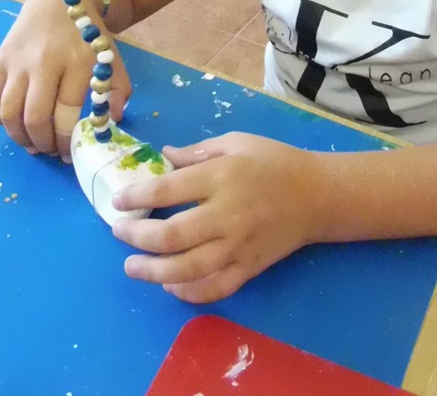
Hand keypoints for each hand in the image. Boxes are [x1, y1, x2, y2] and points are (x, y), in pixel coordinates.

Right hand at [0, 0, 131, 160]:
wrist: (57, 1)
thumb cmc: (86, 35)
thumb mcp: (110, 57)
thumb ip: (117, 89)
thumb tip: (112, 121)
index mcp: (77, 61)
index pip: (66, 112)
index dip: (65, 139)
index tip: (67, 153)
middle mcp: (44, 61)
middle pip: (35, 116)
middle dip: (41, 143)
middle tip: (48, 151)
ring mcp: (18, 61)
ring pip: (9, 111)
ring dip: (18, 136)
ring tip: (30, 144)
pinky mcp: (0, 59)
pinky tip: (11, 123)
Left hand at [112, 132, 323, 302]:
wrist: (318, 195)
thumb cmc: (273, 162)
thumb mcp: (236, 142)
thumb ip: (197, 152)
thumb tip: (162, 157)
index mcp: (222, 176)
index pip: (168, 190)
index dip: (137, 195)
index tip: (118, 200)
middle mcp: (227, 214)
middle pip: (172, 235)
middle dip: (137, 236)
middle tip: (119, 232)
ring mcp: (239, 246)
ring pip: (188, 269)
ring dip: (153, 272)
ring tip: (132, 266)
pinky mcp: (249, 268)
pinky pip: (214, 289)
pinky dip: (188, 292)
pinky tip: (170, 285)